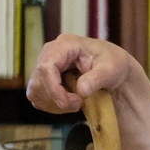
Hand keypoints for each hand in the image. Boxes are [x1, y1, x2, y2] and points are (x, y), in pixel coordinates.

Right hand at [26, 34, 141, 114]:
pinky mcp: (44, 78)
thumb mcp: (111, 69)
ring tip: (77, 103)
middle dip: (56, 98)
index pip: (46, 67)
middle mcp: (50, 52)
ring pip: (35, 90)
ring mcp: (45, 65)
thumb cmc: (113, 64)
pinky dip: (51, 105)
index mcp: (65, 44)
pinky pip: (37, 96)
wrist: (113, 68)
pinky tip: (68, 104)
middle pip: (38, 81)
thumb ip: (96, 79)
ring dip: (54, 103)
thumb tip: (81, 91)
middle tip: (79, 104)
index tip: (68, 104)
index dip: (53, 88)